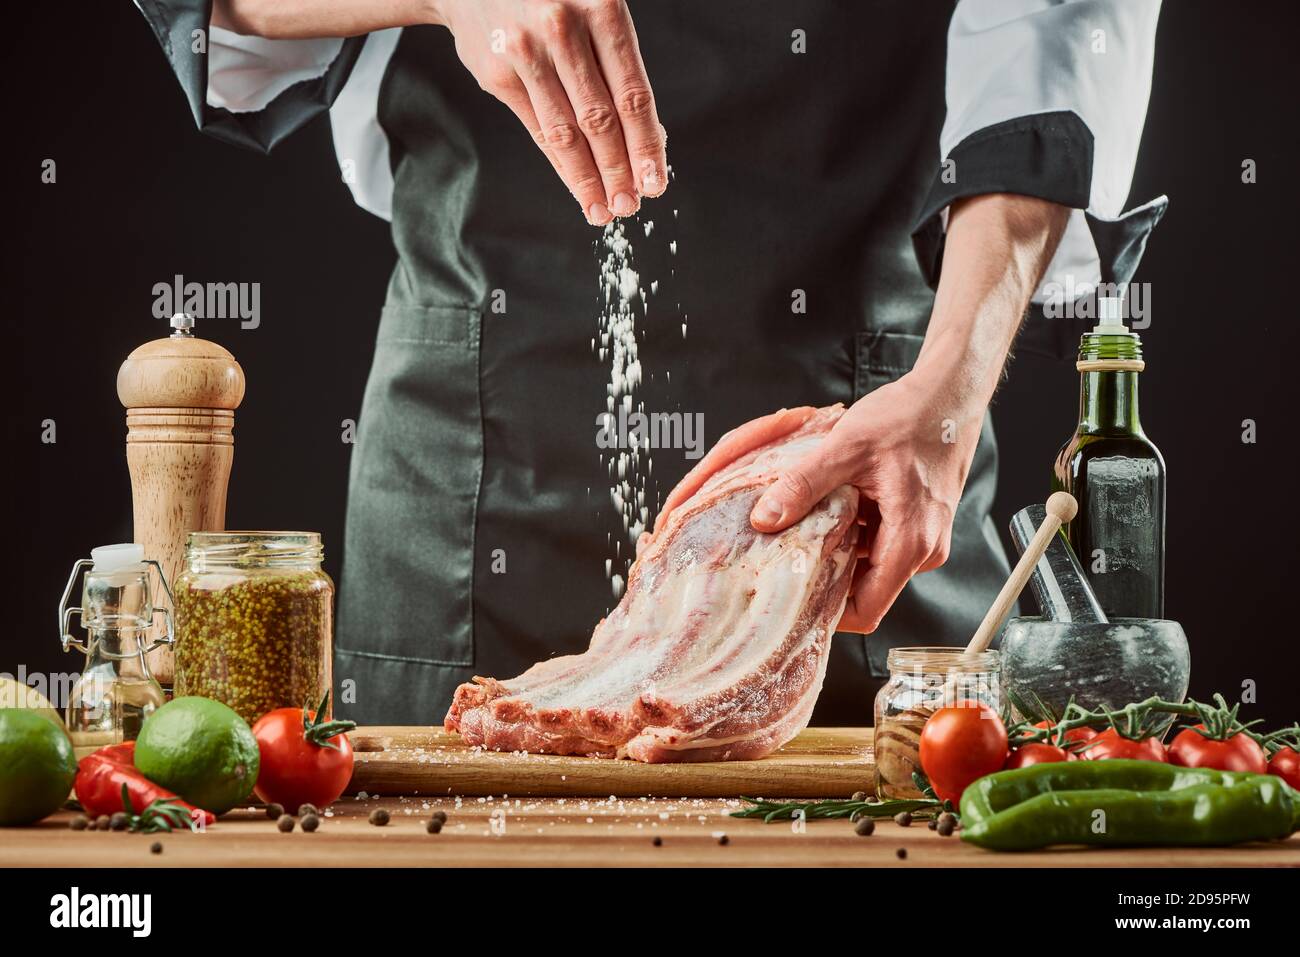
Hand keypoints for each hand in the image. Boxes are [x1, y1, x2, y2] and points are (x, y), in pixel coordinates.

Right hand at [429, 0, 667, 223]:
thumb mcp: (594, 8)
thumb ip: (618, 63)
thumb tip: (649, 136)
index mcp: (602, 8)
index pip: (632, 94)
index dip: (646, 145)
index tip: (654, 182)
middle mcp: (562, 28)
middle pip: (600, 119)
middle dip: (619, 171)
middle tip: (630, 206)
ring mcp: (526, 52)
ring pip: (566, 132)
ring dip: (589, 179)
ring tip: (604, 209)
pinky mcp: (498, 73)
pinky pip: (538, 130)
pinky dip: (561, 165)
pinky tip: (578, 186)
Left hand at [749, 375, 984, 632]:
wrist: (949, 393)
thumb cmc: (910, 416)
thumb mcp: (846, 447)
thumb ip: (804, 485)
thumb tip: (765, 519)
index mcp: (911, 542)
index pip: (866, 611)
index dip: (826, 614)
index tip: (788, 601)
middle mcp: (922, 549)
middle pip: (863, 590)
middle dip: (822, 578)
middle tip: (779, 560)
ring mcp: (922, 537)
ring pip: (867, 564)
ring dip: (834, 550)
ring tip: (798, 527)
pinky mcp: (916, 523)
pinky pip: (876, 542)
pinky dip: (849, 530)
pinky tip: (825, 508)